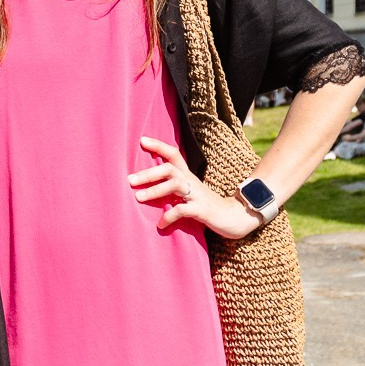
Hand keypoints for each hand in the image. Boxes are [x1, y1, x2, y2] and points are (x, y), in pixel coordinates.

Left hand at [127, 136, 260, 239]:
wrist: (235, 218)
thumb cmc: (208, 206)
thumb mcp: (190, 193)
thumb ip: (174, 189)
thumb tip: (148, 189)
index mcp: (188, 176)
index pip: (174, 154)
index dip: (159, 146)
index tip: (142, 140)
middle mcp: (192, 182)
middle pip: (169, 168)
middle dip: (148, 173)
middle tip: (130, 180)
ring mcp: (197, 195)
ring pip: (175, 185)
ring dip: (155, 190)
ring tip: (138, 198)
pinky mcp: (202, 210)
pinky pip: (182, 210)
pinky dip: (169, 216)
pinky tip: (160, 224)